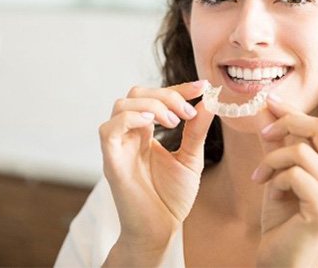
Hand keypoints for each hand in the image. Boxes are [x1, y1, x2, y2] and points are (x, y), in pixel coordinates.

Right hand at [99, 80, 214, 260]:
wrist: (162, 230)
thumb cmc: (172, 197)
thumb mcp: (191, 158)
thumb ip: (196, 130)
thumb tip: (208, 101)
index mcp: (146, 132)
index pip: (156, 97)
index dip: (178, 88)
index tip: (202, 87)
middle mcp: (129, 135)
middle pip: (136, 93)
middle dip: (166, 94)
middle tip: (187, 112)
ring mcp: (119, 146)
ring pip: (121, 104)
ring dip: (152, 105)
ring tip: (174, 122)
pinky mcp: (111, 161)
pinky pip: (109, 129)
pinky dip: (130, 118)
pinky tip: (152, 124)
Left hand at [253, 94, 317, 266]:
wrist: (282, 260)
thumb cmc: (285, 217)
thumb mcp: (281, 171)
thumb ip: (278, 141)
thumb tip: (267, 106)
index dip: (294, 111)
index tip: (269, 100)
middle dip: (287, 123)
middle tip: (263, 134)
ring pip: (301, 151)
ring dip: (272, 160)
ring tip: (261, 176)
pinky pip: (295, 174)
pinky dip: (275, 178)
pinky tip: (270, 192)